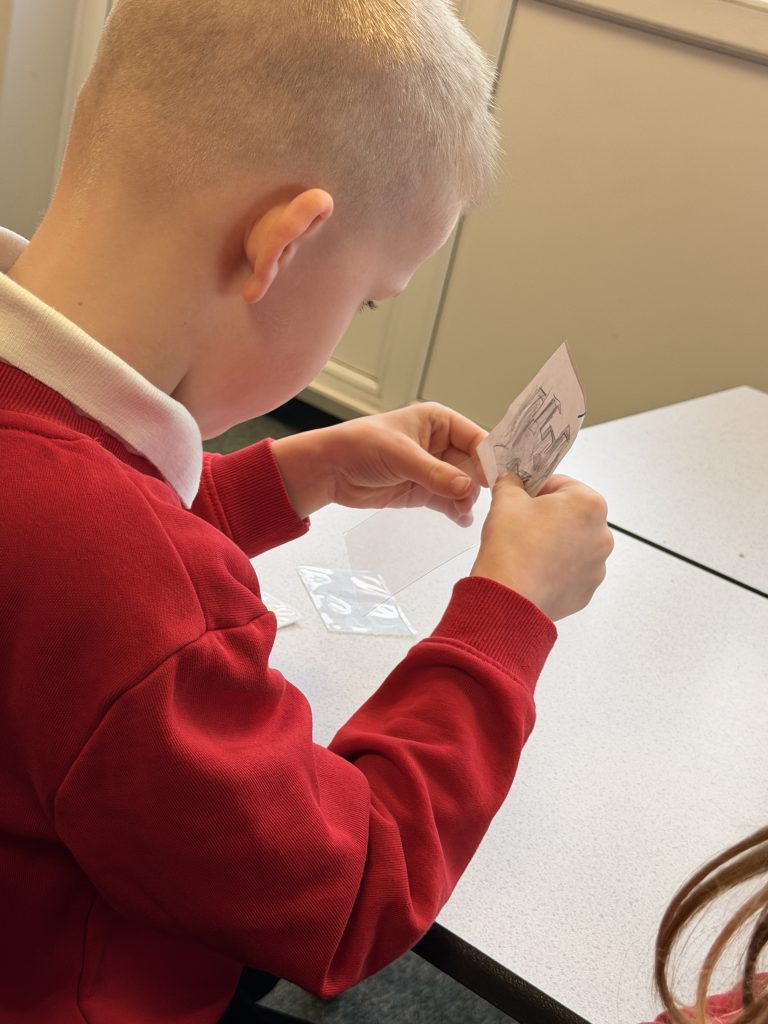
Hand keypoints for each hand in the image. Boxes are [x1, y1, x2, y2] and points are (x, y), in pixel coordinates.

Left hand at [271, 403, 485, 521]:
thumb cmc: (359, 446)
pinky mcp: (424, 491)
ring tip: (462, 512)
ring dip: (466, 500)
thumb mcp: (400, 455)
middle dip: (478, 483)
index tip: (496, 479)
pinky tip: (460, 520)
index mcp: (439, 421)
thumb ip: (434, 472)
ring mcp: (434, 469)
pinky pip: (449, 501)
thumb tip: (467, 487)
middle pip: (474, 465)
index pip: (476, 438)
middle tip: (475, 500)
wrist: (330, 471)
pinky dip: (456, 511)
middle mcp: (440, 444)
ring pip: (464, 486)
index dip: (488, 458)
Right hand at [471, 474, 613, 620]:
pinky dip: (556, 569)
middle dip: (549, 518)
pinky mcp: (587, 589)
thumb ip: (511, 482)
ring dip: (555, 543)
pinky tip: (534, 570)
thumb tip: (512, 482)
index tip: (523, 501)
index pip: (562, 485)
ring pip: (574, 544)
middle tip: (522, 527)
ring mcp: (597, 565)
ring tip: (527, 551)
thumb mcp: (505, 499)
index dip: (537, 491)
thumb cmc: (512, 546)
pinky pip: (572, 572)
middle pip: (572, 516)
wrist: (507, 595)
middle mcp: (601, 534)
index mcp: (588, 504)